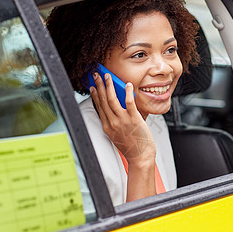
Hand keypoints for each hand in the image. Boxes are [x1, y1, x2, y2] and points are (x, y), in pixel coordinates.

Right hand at [90, 72, 155, 200]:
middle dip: (99, 85)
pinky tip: (127, 85)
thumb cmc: (131, 146)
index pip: (98, 107)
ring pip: (112, 100)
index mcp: (107, 126)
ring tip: (108, 76)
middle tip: (97, 75)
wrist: (140, 156)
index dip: (95, 95)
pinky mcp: (133, 119)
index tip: (93, 86)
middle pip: (103, 100)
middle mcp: (112, 123)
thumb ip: (114, 122)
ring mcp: (122, 121)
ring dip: (109, 86)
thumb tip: (114, 109)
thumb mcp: (116, 135)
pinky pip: (129, 103)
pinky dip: (127, 93)